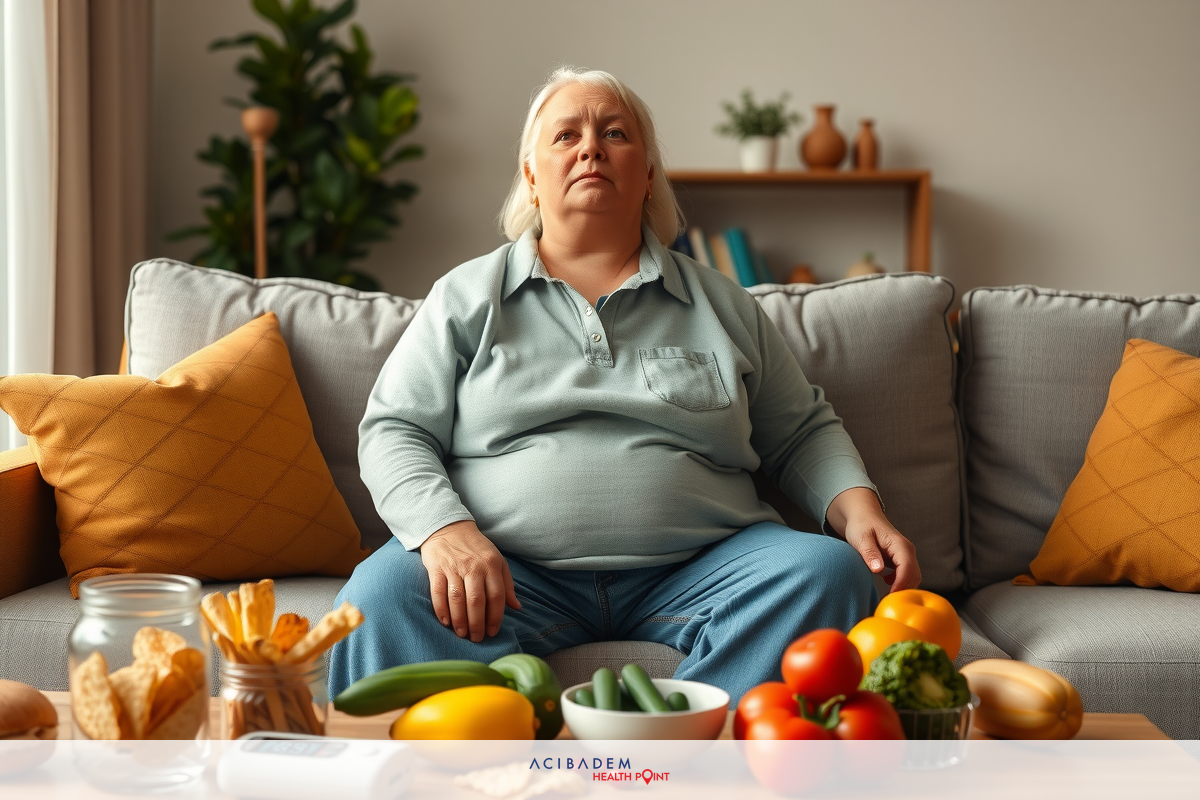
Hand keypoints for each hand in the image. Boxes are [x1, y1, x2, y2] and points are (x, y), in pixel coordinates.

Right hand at [419, 520, 520, 641]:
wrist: (449, 527)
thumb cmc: (476, 548)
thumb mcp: (497, 560)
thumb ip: (507, 584)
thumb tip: (517, 607)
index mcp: (492, 565)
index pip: (496, 595)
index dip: (495, 617)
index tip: (493, 632)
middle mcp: (474, 567)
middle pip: (476, 601)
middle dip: (477, 623)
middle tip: (477, 638)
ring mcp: (454, 568)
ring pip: (457, 599)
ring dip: (460, 620)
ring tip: (462, 634)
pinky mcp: (436, 569)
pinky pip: (438, 593)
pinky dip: (441, 610)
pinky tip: (446, 622)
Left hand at [825, 487, 920, 592]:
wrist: (863, 516)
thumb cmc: (861, 526)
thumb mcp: (861, 538)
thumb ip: (870, 553)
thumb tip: (879, 570)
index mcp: (900, 545)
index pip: (907, 568)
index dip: (901, 584)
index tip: (890, 597)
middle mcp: (907, 551)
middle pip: (914, 576)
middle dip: (903, 589)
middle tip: (887, 601)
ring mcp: (906, 556)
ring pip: (913, 578)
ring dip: (902, 588)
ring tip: (886, 595)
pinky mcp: (902, 560)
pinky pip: (907, 576)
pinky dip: (900, 584)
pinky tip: (887, 583)